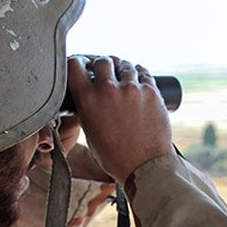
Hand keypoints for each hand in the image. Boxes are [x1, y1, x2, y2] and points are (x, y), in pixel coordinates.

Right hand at [66, 55, 172, 181]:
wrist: (144, 166)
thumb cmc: (115, 156)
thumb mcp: (90, 132)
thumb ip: (88, 109)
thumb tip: (91, 93)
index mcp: (87, 100)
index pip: (75, 65)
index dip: (78, 62)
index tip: (83, 65)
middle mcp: (108, 90)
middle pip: (102, 60)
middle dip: (102, 64)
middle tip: (105, 70)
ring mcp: (131, 89)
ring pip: (125, 64)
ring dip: (122, 68)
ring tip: (123, 77)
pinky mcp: (151, 91)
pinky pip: (144, 73)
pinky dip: (140, 75)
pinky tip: (138, 80)